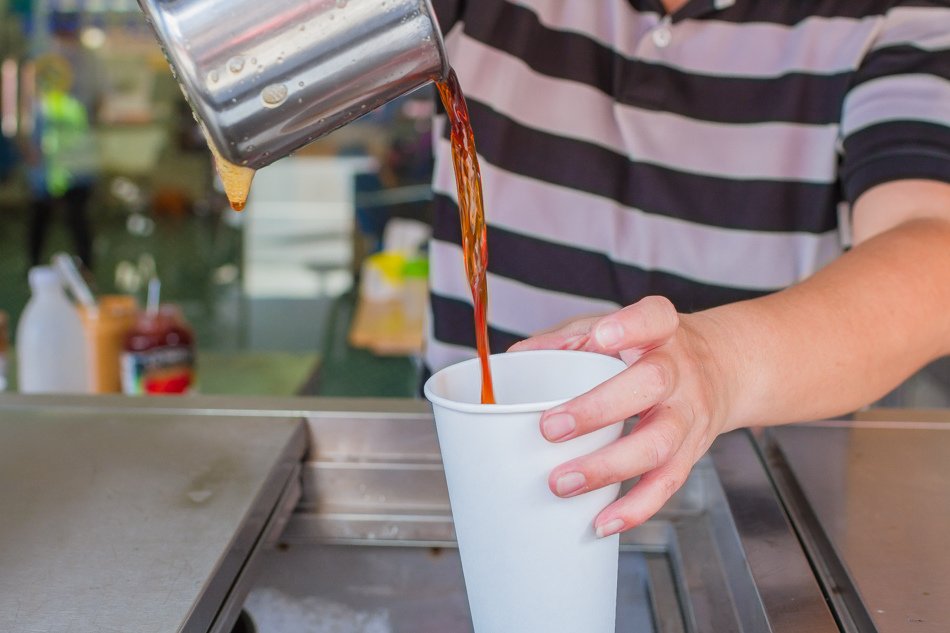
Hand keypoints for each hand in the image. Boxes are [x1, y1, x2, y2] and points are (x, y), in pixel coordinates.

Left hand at [508, 296, 734, 536]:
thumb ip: (568, 339)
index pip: (653, 319)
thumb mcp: (615, 327)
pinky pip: (666, 484)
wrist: (721, 368)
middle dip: (598, 410)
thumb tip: (516, 356)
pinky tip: (602, 521)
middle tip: (550, 429)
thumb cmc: (649, 347)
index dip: (631, 327)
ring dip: (608, 468)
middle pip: (650, 385)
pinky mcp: (691, 452)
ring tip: (562, 483)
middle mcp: (680, 370)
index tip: (602, 337)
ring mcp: (689, 414)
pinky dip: (635, 507)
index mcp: (660, 330)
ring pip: (657, 443)